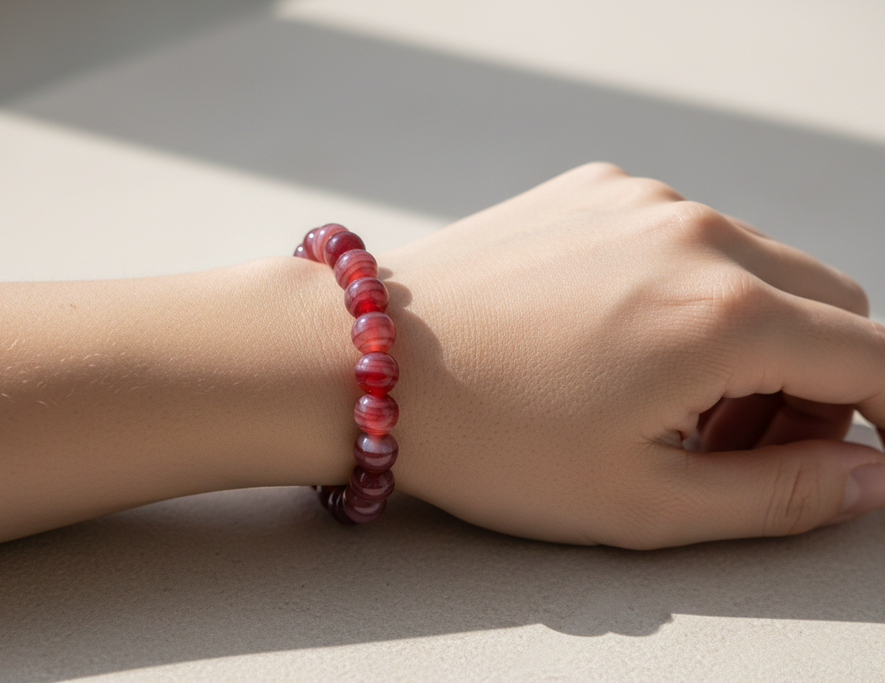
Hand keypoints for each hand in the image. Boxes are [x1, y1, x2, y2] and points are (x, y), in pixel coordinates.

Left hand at [385, 162, 884, 547]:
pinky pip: (685, 237)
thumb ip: (778, 495)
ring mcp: (641, 199)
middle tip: (743, 449)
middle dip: (816, 384)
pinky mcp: (594, 189)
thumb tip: (866, 476)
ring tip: (670, 405)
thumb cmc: (486, 439)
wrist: (361, 358)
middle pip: (827, 305)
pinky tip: (621, 343)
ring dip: (753, 337)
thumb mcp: (640, 501)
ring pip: (758, 266)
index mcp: (723, 313)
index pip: (872, 358)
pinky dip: (690, 291)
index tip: (869, 451)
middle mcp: (696, 233)